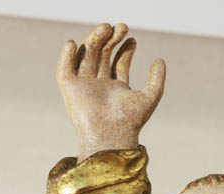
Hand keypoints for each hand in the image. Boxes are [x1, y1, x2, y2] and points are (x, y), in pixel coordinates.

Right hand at [56, 24, 165, 159]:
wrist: (111, 136)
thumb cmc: (131, 121)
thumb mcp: (150, 97)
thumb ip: (157, 80)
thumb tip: (160, 60)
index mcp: (116, 89)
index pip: (118, 63)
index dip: (125, 49)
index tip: (133, 38)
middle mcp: (99, 86)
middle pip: (103, 55)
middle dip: (111, 39)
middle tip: (121, 27)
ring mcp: (84, 87)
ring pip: (87, 56)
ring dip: (95, 39)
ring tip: (106, 28)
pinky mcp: (70, 90)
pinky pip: (64, 69)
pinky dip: (66, 56)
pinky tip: (74, 44)